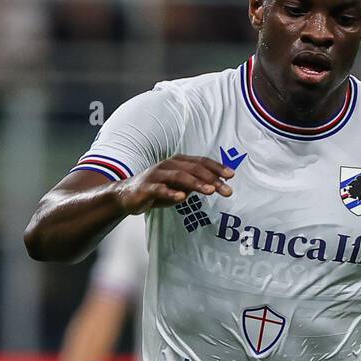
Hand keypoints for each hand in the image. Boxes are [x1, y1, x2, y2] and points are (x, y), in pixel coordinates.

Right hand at [118, 155, 234, 212]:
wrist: (128, 196)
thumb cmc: (157, 189)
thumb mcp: (179, 187)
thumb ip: (195, 184)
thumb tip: (214, 184)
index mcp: (178, 163)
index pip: (201, 162)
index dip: (216, 168)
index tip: (231, 175)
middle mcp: (169, 165)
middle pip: (194, 169)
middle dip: (212, 178)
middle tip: (227, 189)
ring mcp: (157, 175)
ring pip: (180, 176)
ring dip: (196, 183)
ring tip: (211, 191)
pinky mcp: (147, 187)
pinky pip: (160, 189)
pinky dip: (171, 193)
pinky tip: (182, 198)